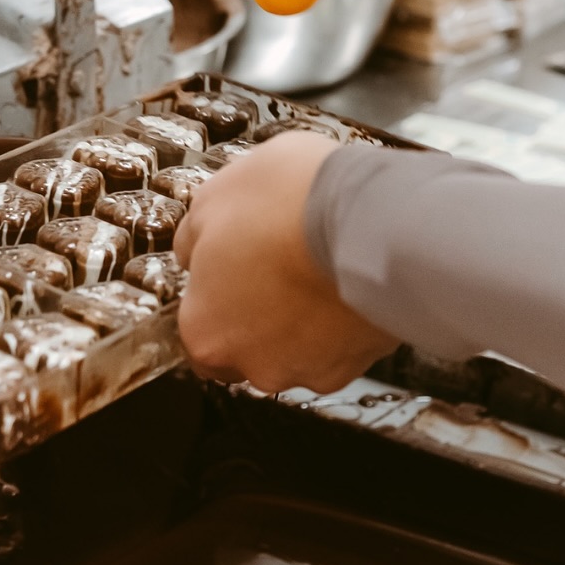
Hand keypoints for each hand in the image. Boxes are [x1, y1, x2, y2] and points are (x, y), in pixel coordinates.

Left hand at [173, 133, 396, 392]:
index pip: (198, 330)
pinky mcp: (360, 361)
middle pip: (247, 346)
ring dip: (301, 316)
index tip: (227, 270)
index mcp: (206, 330)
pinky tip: (342, 278)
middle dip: (258, 310)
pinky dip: (341, 318)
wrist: (372, 215)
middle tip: (273, 261)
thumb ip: (192, 237)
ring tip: (314, 264)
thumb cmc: (290, 203)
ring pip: (297, 348)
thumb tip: (192, 250)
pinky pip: (341, 345)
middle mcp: (256, 365)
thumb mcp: (213, 196)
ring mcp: (311, 368)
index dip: (213, 295)